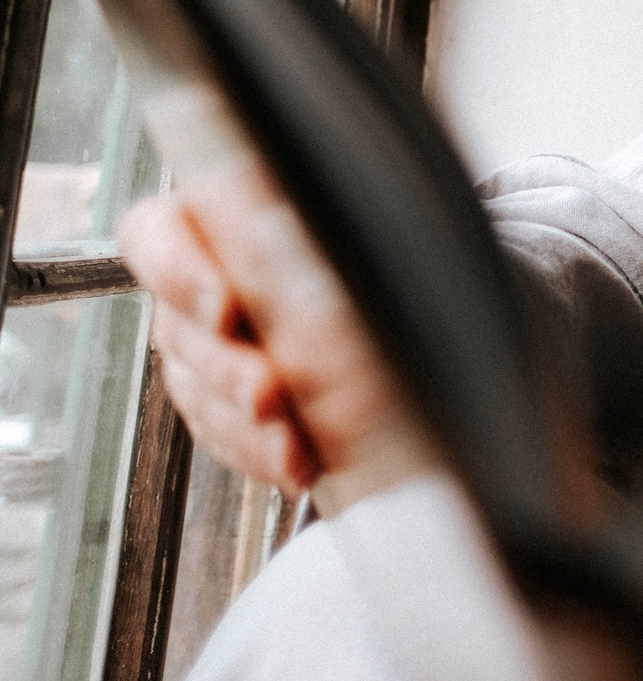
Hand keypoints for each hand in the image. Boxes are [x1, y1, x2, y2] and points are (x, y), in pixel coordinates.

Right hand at [120, 161, 430, 504]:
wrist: (448, 322)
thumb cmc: (405, 255)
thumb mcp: (365, 230)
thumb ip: (308, 229)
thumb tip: (281, 224)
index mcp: (225, 217)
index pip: (156, 235)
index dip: (176, 271)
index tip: (223, 306)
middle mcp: (210, 284)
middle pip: (181, 327)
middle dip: (225, 368)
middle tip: (267, 392)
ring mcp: (214, 348)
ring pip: (199, 392)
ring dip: (245, 426)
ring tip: (293, 445)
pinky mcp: (235, 405)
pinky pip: (228, 436)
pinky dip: (264, 454)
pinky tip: (300, 463)